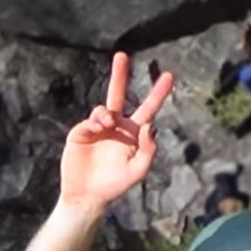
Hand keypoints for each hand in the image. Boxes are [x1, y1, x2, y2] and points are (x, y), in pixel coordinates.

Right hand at [59, 52, 173, 212]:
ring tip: (108, 123)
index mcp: (133, 134)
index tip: (169, 75)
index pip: (148, 109)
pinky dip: (96, 120)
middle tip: (122, 55)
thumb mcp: (138, 171)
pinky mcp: (81, 132)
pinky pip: (90, 119)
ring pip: (104, 108)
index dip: (158, 94)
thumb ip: (148, 150)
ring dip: (107, 112)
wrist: (88, 196)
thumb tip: (149, 126)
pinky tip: (98, 128)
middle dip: (121, 75)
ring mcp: (98, 128)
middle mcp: (116, 127)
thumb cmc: (116, 185)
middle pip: (119, 95)